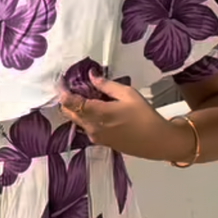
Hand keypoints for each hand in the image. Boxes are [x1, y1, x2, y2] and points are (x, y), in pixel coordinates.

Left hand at [59, 73, 175, 160]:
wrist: (156, 141)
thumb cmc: (144, 116)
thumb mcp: (127, 94)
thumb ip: (106, 85)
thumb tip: (92, 76)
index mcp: (97, 113)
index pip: (69, 102)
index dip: (62, 90)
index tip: (62, 81)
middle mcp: (91, 127)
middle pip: (68, 112)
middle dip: (66, 99)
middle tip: (72, 86)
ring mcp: (95, 137)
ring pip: (76, 120)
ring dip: (75, 108)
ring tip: (85, 95)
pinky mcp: (100, 142)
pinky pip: (85, 127)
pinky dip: (84, 116)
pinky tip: (96, 109)